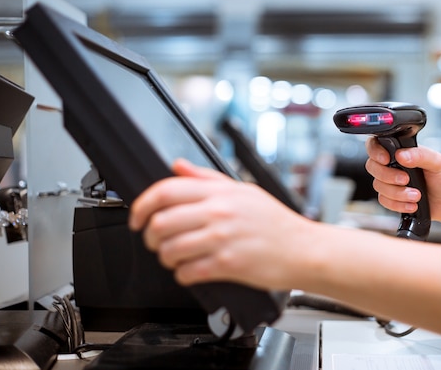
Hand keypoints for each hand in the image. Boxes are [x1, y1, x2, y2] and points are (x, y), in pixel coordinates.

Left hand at [128, 159, 315, 289]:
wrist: (303, 248)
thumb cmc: (275, 222)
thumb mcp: (243, 190)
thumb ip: (206, 178)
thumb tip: (178, 166)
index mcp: (219, 193)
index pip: (165, 191)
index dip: (141, 205)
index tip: (137, 217)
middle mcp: (218, 213)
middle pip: (161, 222)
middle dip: (149, 236)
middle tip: (155, 240)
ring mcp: (222, 240)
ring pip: (170, 250)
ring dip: (165, 258)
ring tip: (173, 257)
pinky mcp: (228, 265)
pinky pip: (188, 272)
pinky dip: (182, 274)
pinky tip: (190, 270)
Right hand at [364, 138, 440, 224]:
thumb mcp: (437, 161)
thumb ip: (420, 155)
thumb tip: (401, 155)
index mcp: (401, 151)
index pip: (377, 145)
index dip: (376, 151)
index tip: (386, 159)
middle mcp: (393, 165)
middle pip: (373, 167)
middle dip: (388, 176)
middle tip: (406, 179)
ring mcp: (391, 182)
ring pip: (379, 186)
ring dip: (398, 193)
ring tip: (416, 195)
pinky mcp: (393, 198)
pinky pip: (384, 201)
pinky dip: (398, 204)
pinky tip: (412, 204)